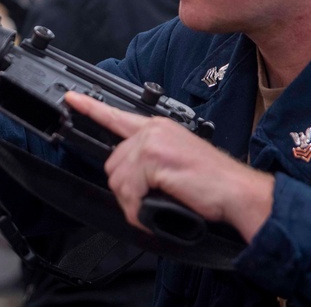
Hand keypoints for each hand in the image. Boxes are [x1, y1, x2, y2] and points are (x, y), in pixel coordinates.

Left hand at [64, 91, 273, 241]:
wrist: (239, 192)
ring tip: (157, 205)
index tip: (72, 98)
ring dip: (133, 202)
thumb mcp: (177, 160)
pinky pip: (129, 191)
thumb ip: (150, 157)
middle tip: (150, 199)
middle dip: (126, 188)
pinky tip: (157, 210)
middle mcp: (153, 129)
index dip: (91, 107)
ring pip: (118, 179)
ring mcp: (152, 143)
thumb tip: (128, 174)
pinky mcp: (154, 160)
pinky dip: (138, 210)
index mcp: (158, 126)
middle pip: (112, 161)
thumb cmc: (212, 182)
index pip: (117, 115)